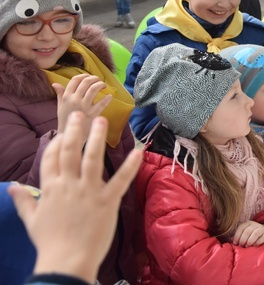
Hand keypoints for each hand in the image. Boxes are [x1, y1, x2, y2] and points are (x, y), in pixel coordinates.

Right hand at [8, 113, 141, 282]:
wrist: (67, 261)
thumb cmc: (49, 242)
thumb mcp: (32, 219)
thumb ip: (24, 200)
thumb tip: (11, 187)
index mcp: (51, 189)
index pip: (52, 158)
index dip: (57, 143)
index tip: (63, 132)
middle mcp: (69, 186)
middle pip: (70, 152)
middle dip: (75, 130)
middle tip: (80, 114)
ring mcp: (88, 192)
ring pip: (92, 159)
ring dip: (97, 139)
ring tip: (100, 122)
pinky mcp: (107, 201)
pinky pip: (120, 180)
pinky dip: (130, 166)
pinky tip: (138, 152)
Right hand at [53, 74, 112, 133]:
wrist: (68, 134)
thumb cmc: (65, 119)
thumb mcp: (60, 106)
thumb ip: (60, 94)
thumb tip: (55, 84)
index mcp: (66, 96)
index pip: (75, 80)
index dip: (84, 75)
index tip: (89, 76)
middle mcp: (75, 99)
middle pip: (86, 82)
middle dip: (94, 78)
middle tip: (98, 80)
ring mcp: (84, 106)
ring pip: (94, 89)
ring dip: (101, 84)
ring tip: (104, 86)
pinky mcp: (93, 113)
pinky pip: (102, 102)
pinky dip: (107, 98)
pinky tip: (110, 96)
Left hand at [232, 220, 263, 246]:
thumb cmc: (253, 235)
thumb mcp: (246, 233)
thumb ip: (239, 236)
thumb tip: (230, 241)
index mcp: (248, 223)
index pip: (241, 227)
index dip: (237, 236)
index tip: (235, 243)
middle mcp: (255, 224)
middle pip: (247, 231)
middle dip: (243, 239)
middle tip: (241, 246)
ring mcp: (262, 229)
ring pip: (255, 233)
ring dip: (250, 241)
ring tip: (247, 246)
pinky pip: (263, 237)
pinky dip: (258, 242)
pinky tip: (254, 245)